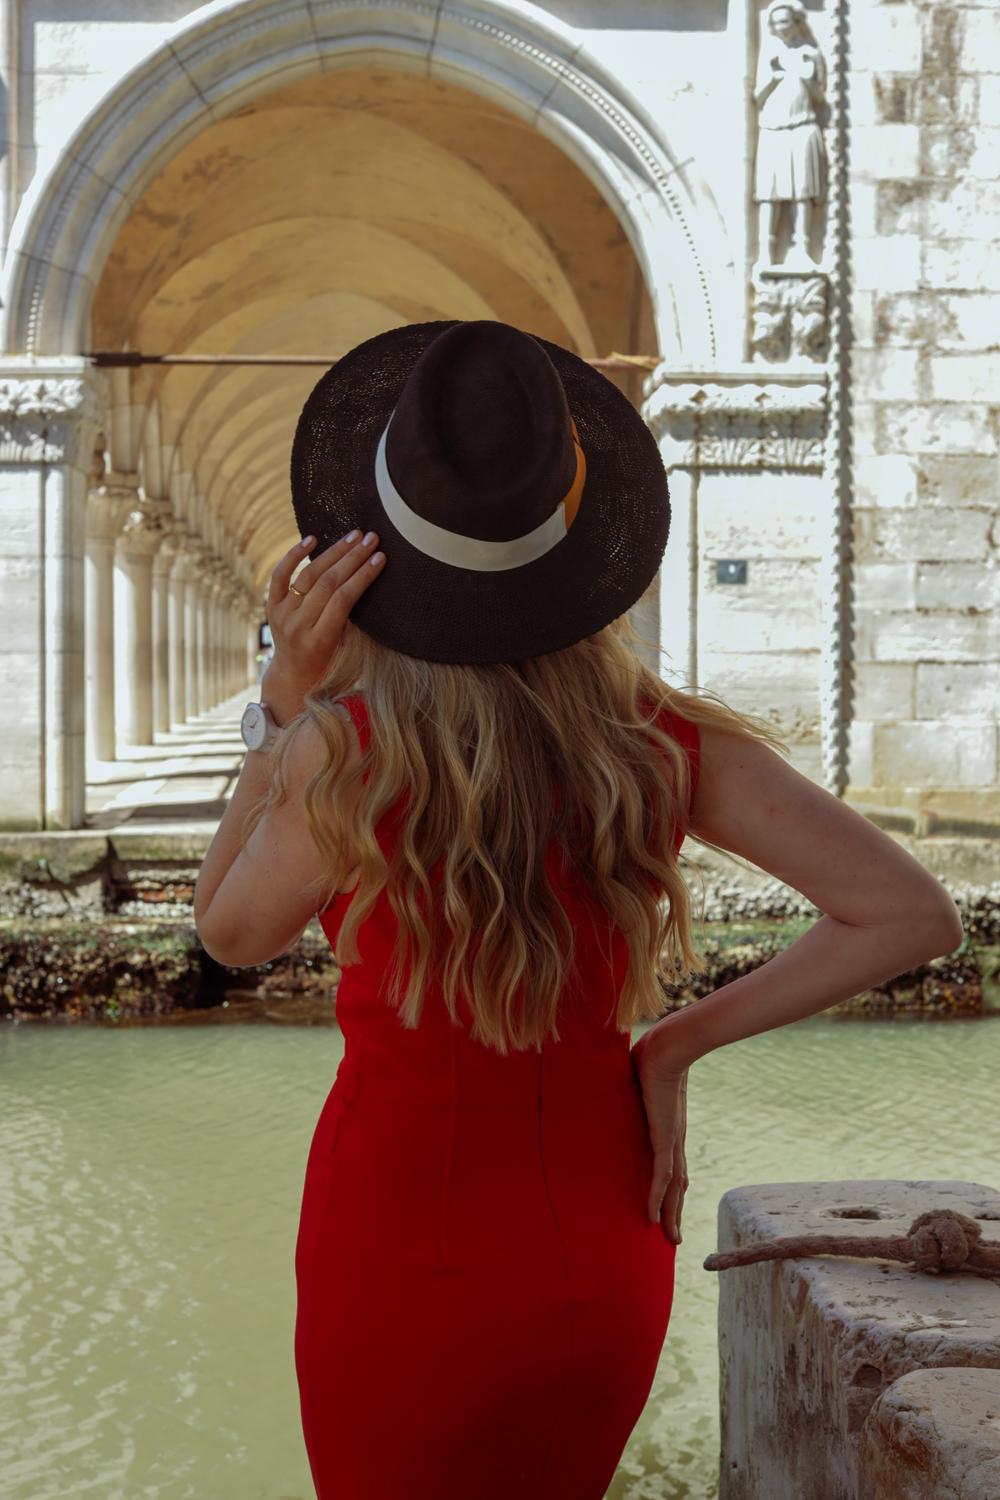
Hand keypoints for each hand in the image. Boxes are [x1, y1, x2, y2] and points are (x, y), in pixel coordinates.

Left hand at [262, 529, 385, 717]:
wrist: (294, 676)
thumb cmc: (329, 665)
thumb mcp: (345, 650)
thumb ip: (353, 622)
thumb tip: (370, 580)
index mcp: (319, 641)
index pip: (343, 600)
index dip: (363, 576)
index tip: (381, 558)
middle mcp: (297, 626)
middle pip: (327, 583)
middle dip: (353, 558)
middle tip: (372, 539)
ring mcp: (281, 615)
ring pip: (309, 575)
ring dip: (334, 552)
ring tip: (354, 536)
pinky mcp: (271, 606)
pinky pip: (280, 575)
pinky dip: (294, 555)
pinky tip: (312, 539)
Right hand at [631, 1026, 691, 1243]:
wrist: (668, 1048)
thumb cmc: (651, 1056)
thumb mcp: (636, 1080)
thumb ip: (626, 1088)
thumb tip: (607, 1081)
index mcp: (669, 1128)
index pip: (672, 1166)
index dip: (671, 1189)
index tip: (668, 1207)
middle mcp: (674, 1140)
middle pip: (677, 1185)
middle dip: (674, 1211)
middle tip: (673, 1237)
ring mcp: (671, 1141)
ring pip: (673, 1188)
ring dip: (670, 1214)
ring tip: (669, 1237)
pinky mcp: (665, 1138)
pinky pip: (661, 1177)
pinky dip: (657, 1198)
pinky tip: (652, 1218)